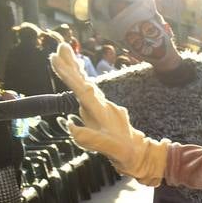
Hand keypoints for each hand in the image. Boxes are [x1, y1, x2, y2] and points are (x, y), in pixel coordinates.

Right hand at [49, 42, 167, 185]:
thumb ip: (95, 139)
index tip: (58, 61)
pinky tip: (77, 72)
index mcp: (105, 114)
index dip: (71, 77)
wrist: (143, 155)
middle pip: (85, 84)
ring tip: (65, 51)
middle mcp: (105, 107)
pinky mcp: (103, 110)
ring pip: (87, 85)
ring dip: (75, 69)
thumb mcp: (115, 152)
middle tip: (62, 46)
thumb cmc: (129, 155)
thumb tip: (70, 125)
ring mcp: (105, 107)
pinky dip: (81, 80)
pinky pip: (89, 92)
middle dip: (72, 66)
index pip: (84, 92)